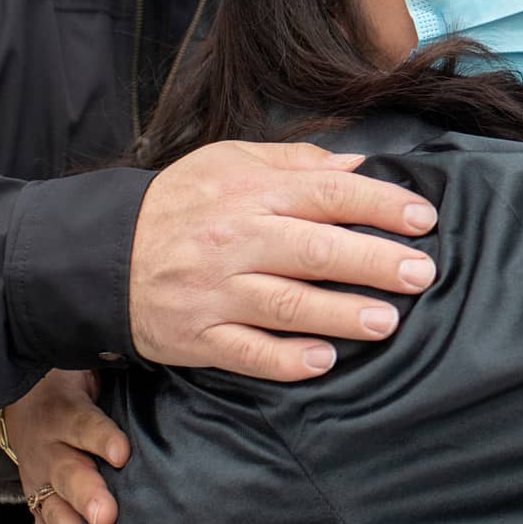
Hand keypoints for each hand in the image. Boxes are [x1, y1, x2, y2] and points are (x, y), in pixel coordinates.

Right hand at [4, 369, 128, 523]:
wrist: (22, 399)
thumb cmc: (73, 384)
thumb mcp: (87, 366)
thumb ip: (116, 367)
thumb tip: (162, 355)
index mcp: (65, 412)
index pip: (85, 424)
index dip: (101, 438)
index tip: (122, 453)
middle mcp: (50, 447)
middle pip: (68, 472)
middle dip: (87, 496)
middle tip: (107, 516)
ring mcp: (39, 478)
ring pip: (52, 506)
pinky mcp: (36, 498)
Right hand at [129, 141, 438, 381]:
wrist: (98, 253)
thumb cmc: (180, 204)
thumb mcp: (231, 162)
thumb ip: (298, 162)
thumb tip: (362, 164)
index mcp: (251, 193)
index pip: (328, 193)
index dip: (381, 204)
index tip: (424, 219)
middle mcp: (236, 240)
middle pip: (316, 250)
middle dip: (375, 262)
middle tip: (422, 273)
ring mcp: (216, 292)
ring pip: (287, 305)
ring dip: (342, 314)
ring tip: (388, 321)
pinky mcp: (198, 336)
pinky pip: (247, 352)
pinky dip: (287, 359)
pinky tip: (325, 360)